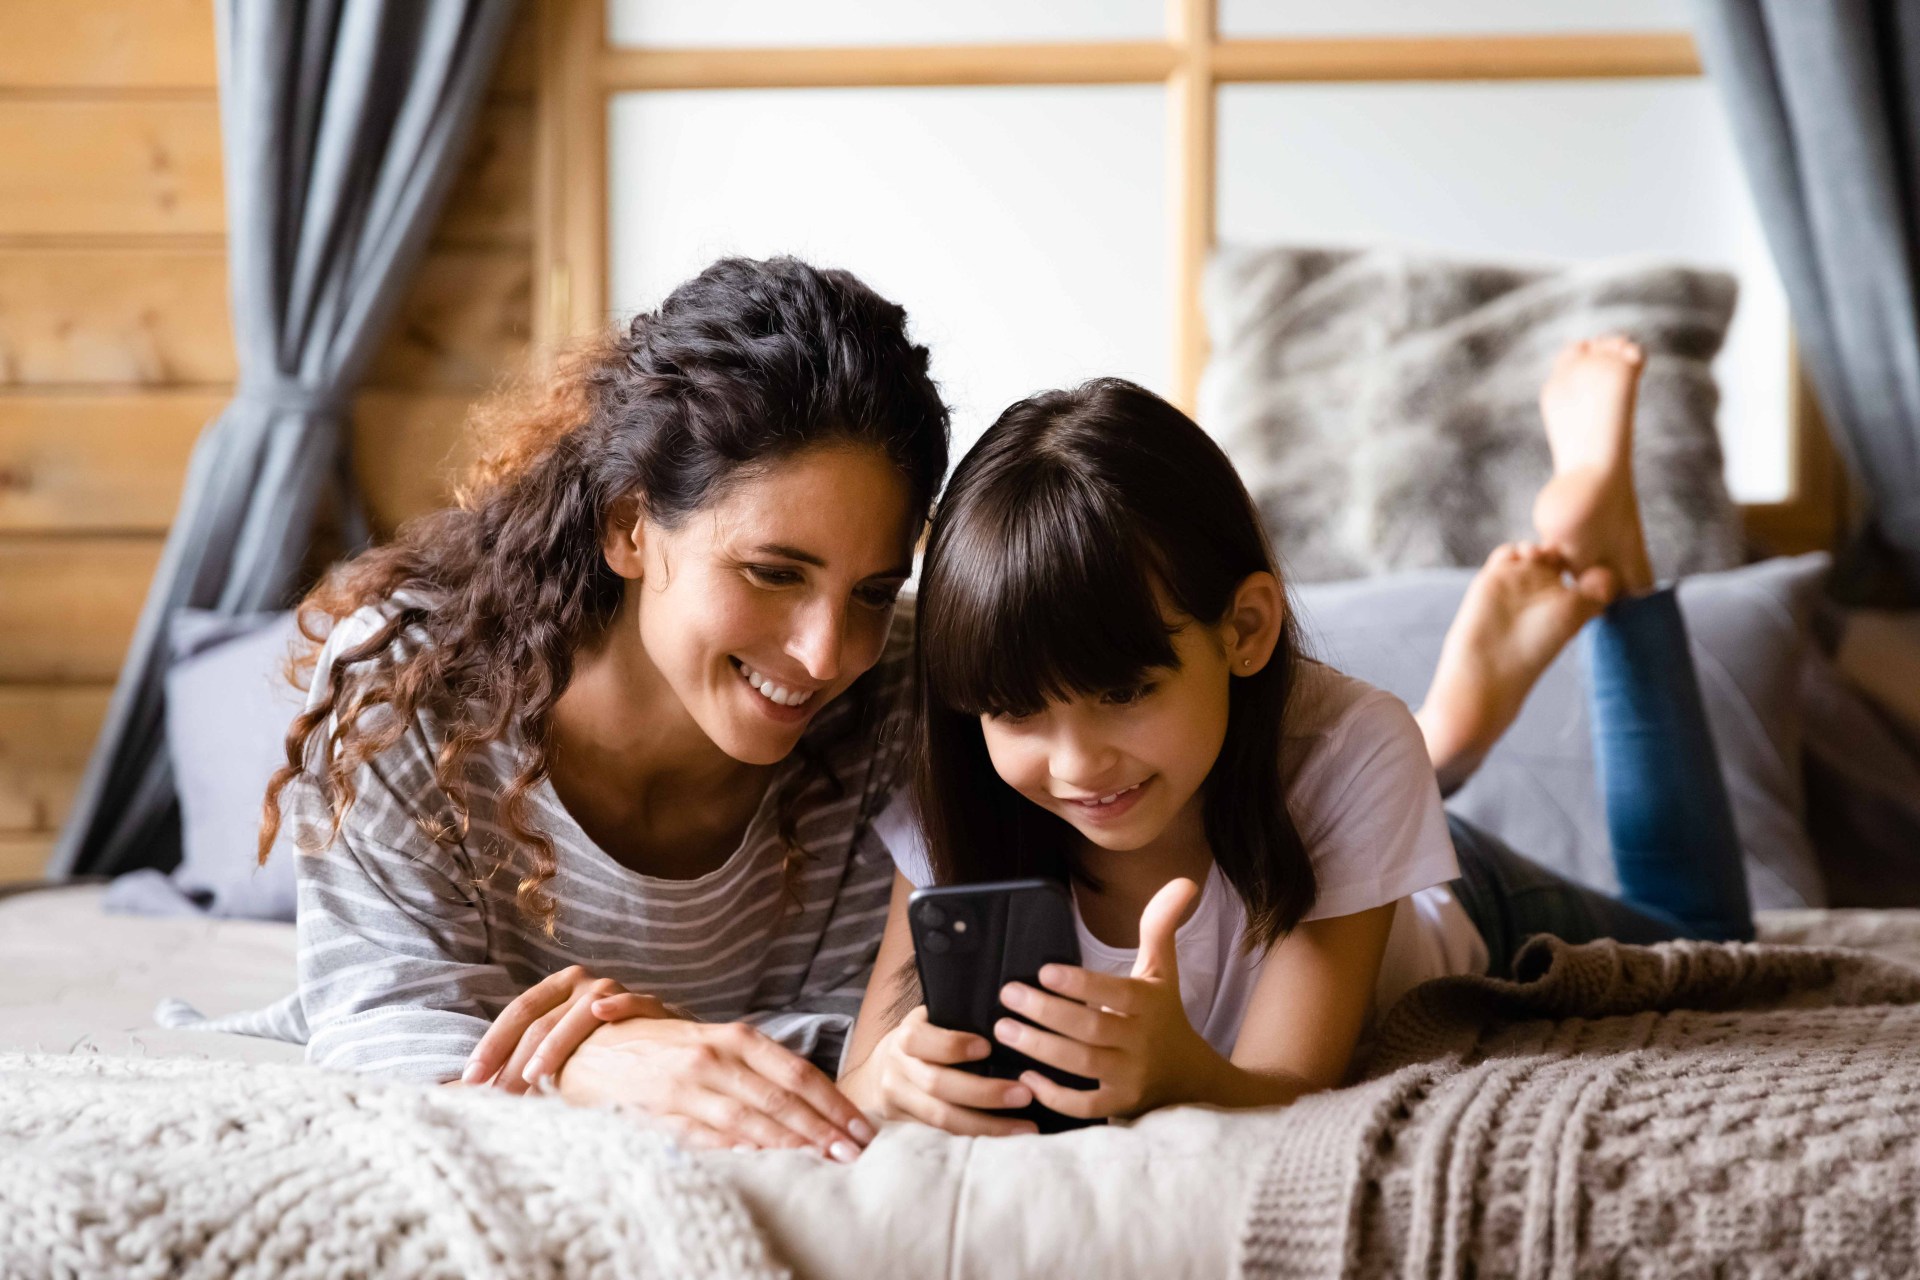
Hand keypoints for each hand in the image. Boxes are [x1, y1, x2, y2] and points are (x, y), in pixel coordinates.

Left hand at [460, 964, 670, 1094]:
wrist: (661, 1042)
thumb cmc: (601, 1050)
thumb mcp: (562, 1048)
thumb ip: (525, 1061)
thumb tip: (469, 1090)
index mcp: (556, 988)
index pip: (518, 1012)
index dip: (493, 1045)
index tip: (472, 1079)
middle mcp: (582, 983)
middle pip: (541, 1020)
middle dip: (514, 1061)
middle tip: (497, 1096)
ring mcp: (615, 991)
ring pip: (578, 1016)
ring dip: (553, 1047)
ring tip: (532, 1077)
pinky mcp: (649, 1004)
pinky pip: (632, 1002)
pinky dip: (617, 1006)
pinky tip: (602, 1012)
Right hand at [559, 1016, 876, 1160]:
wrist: (589, 1049)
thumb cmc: (661, 1047)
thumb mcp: (713, 1041)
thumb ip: (755, 1063)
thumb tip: (810, 1095)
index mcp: (732, 1037)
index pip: (795, 1070)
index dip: (832, 1099)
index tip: (859, 1125)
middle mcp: (713, 1058)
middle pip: (780, 1097)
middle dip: (822, 1127)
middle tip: (854, 1151)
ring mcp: (685, 1088)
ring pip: (749, 1119)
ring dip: (791, 1143)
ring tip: (825, 1161)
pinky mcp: (659, 1115)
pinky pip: (707, 1138)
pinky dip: (738, 1151)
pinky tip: (766, 1163)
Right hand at [844, 1007, 1038, 1137]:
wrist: (883, 1072)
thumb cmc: (926, 1041)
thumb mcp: (933, 1022)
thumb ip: (960, 1020)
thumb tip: (1014, 1017)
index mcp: (907, 1036)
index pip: (924, 1040)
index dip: (955, 1045)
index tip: (988, 1048)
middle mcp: (897, 1069)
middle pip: (938, 1085)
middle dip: (985, 1092)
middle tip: (1025, 1094)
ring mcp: (897, 1101)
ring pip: (941, 1119)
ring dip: (987, 1125)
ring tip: (1025, 1127)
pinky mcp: (903, 1127)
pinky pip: (941, 1138)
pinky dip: (974, 1140)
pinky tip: (1005, 1141)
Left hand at [993, 877, 1221, 1120]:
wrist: (1191, 1077)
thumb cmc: (1164, 1015)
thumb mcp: (1163, 971)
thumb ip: (1160, 926)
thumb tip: (1183, 880)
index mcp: (1148, 1005)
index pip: (1114, 993)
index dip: (1080, 984)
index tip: (1043, 971)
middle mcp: (1141, 1042)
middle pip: (1090, 1029)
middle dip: (1046, 1013)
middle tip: (1008, 996)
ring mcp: (1130, 1078)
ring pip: (1082, 1066)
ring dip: (1039, 1049)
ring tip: (1004, 1029)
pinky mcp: (1119, 1106)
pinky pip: (1085, 1107)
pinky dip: (1055, 1096)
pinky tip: (1025, 1078)